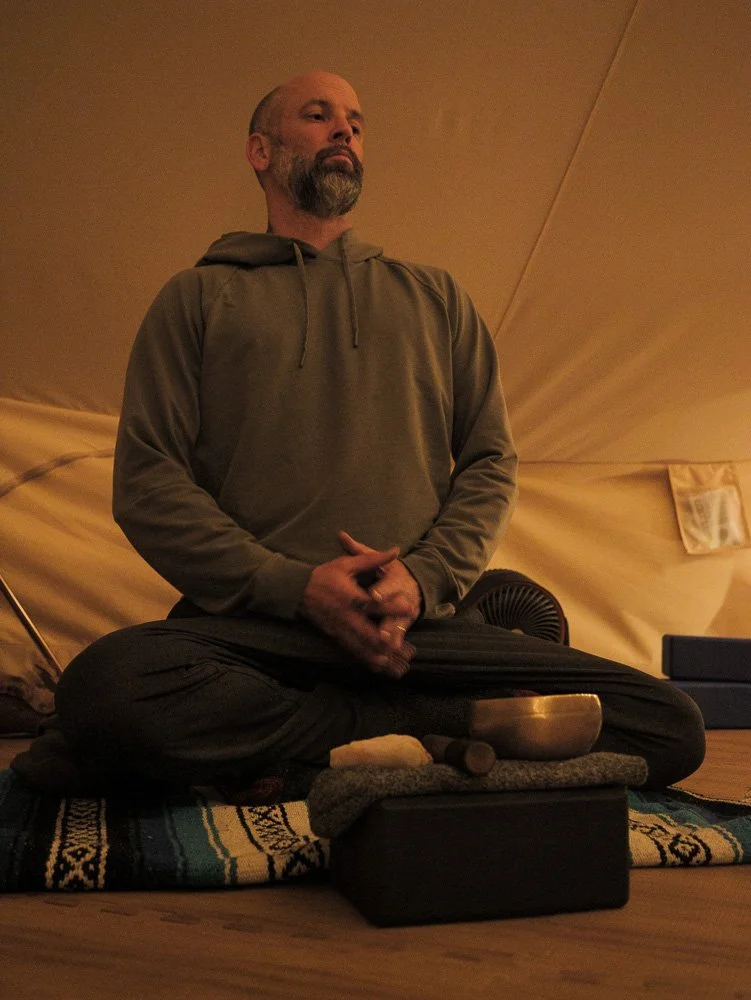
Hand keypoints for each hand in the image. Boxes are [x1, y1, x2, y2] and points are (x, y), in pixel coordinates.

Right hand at [300, 544, 413, 677]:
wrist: (297, 591)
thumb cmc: (324, 576)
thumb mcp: (346, 564)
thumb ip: (372, 559)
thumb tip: (395, 551)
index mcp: (351, 597)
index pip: (374, 603)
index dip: (392, 607)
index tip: (410, 608)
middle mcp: (347, 617)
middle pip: (370, 633)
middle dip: (389, 643)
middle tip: (408, 651)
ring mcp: (341, 630)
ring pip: (363, 648)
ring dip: (382, 659)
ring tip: (399, 668)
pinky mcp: (337, 637)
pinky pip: (354, 652)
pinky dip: (368, 661)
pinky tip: (381, 668)